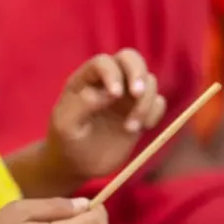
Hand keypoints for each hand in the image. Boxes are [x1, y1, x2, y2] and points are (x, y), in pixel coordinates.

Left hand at [46, 49, 166, 181]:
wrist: (79, 164)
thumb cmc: (66, 141)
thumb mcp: (65, 126)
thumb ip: (82, 106)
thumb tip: (107, 94)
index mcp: (87, 78)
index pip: (104, 62)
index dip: (112, 73)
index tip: (114, 95)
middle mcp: (110, 80)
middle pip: (131, 58)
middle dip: (137, 72)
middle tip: (137, 94)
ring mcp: (127, 94)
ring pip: (148, 81)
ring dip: (144, 102)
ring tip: (131, 128)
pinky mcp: (141, 110)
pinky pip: (158, 102)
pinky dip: (154, 112)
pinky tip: (142, 128)